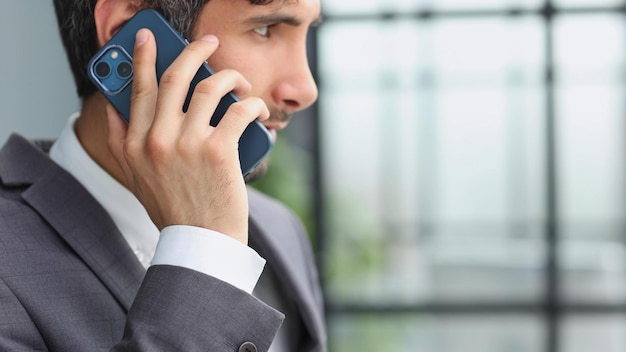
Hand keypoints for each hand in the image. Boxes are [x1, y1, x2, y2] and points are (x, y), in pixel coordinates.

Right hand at [106, 28, 268, 243]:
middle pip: (175, 77)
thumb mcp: (136, 179)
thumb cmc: (175, 210)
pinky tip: (258, 109)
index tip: (148, 38)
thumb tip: (113, 110)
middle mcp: (157, 140)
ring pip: (210, 87)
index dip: (142, 58)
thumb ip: (121, 145)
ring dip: (231, 78)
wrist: (201, 243)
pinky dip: (253, 104)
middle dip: (193, 50)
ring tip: (242, 84)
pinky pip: (239, 110)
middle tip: (208, 42)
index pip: (137, 90)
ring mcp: (188, 144)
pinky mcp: (219, 151)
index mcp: (135, 145)